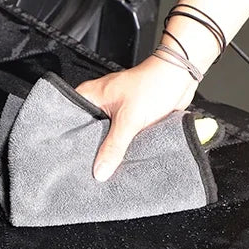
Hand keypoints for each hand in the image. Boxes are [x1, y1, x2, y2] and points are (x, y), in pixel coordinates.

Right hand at [77, 57, 197, 181]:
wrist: (179, 78)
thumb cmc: (152, 84)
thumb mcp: (130, 119)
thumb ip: (114, 146)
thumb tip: (100, 170)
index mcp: (89, 95)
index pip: (70, 121)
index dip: (69, 141)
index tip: (70, 161)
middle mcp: (98, 102)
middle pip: (87, 132)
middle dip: (91, 149)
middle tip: (89, 169)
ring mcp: (114, 111)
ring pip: (104, 136)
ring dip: (108, 149)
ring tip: (106, 167)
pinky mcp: (129, 118)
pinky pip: (120, 137)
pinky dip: (121, 147)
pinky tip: (121, 159)